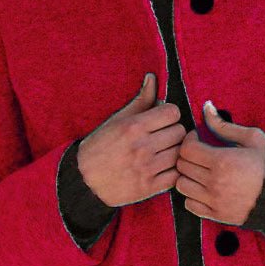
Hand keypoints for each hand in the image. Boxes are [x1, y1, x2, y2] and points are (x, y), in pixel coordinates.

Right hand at [76, 73, 186, 206]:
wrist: (84, 180)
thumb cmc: (100, 146)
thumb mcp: (116, 120)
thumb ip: (140, 101)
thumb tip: (152, 78)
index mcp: (133, 127)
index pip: (173, 113)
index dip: (169, 115)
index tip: (162, 120)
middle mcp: (142, 147)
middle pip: (180, 132)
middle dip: (173, 132)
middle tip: (163, 137)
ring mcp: (147, 168)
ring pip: (180, 154)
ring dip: (174, 152)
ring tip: (163, 153)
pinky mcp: (149, 187)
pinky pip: (176, 176)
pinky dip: (173, 172)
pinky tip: (163, 168)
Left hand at [175, 101, 264, 224]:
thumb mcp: (252, 138)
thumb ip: (224, 125)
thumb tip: (206, 107)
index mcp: (222, 161)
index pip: (187, 149)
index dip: (190, 140)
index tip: (198, 139)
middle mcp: (215, 183)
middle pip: (182, 166)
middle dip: (188, 156)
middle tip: (200, 154)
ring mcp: (215, 201)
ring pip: (182, 186)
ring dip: (187, 176)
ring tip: (200, 172)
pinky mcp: (217, 215)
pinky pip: (190, 205)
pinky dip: (192, 196)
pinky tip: (204, 188)